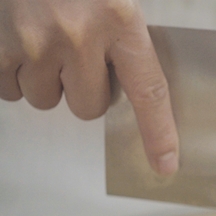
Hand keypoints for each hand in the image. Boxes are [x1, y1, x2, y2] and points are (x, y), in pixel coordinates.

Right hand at [0, 0, 178, 174]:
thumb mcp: (117, 0)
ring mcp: (34, 40)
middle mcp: (79, 35)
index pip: (149, 92)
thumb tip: (127, 80)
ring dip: (46, 80)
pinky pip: (8, 90)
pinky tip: (19, 45)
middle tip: (77, 55)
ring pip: (45, 100)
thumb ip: (124, 38)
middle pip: (87, 107)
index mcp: (122, 21)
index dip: (158, 132)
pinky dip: (12, 75)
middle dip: (84, 89)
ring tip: (45, 41)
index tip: (165, 164)